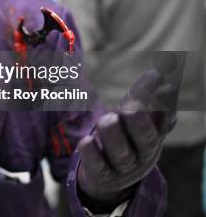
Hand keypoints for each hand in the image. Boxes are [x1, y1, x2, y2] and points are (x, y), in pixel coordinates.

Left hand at [77, 69, 177, 206]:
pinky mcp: (102, 176)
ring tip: (107, 118)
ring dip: (114, 135)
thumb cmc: (127, 138)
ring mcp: (123, 167)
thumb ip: (144, 96)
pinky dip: (92, 154)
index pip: (163, 122)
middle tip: (131, 107)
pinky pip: (98, 167)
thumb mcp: (137, 118)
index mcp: (154, 136)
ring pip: (121, 153)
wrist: (113, 177)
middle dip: (140, 123)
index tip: (164, 88)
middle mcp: (142, 153)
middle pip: (145, 140)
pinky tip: (86, 141)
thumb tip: (158, 72)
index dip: (164, 107)